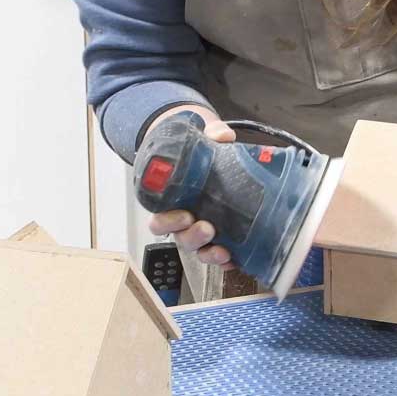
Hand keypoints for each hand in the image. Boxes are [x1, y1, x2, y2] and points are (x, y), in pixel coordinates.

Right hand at [145, 107, 237, 268]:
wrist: (219, 159)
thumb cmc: (204, 155)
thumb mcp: (206, 140)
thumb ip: (212, 134)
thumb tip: (222, 136)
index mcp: (173, 201)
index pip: (160, 220)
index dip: (167, 222)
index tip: (183, 215)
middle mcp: (185, 221)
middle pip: (180, 237)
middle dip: (192, 237)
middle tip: (206, 227)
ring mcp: (204, 230)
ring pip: (199, 249)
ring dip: (209, 252)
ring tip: (222, 249)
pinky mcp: (224, 236)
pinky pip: (223, 254)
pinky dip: (229, 260)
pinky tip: (236, 259)